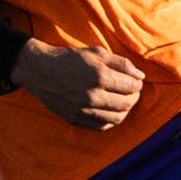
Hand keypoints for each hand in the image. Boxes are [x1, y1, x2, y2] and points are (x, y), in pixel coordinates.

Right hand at [12, 41, 144, 129]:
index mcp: (99, 76)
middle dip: (134, 97)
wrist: (40, 70)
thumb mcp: (96, 53)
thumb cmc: (69, 58)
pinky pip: (101, 126)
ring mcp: (83, 110)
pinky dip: (110, 120)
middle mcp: (92, 96)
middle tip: (132, 91)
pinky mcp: (75, 119)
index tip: (136, 80)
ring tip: (122, 101)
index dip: (137, 83)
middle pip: (126, 104)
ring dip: (124, 110)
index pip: (131, 86)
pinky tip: (110, 110)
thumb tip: (140, 75)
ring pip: (116, 118)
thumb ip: (121, 63)